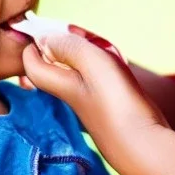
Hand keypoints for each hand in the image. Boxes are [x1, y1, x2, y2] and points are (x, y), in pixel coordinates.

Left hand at [22, 33, 167, 174]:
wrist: (144, 145)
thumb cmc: (115, 101)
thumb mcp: (91, 63)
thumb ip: (66, 46)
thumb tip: (43, 38)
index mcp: (60, 83)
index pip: (30, 63)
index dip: (35, 43)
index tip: (54, 30)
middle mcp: (70, 93)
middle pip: (55, 62)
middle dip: (66, 43)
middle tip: (85, 36)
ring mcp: (89, 101)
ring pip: (78, 68)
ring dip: (89, 53)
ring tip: (105, 49)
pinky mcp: (107, 105)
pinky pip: (97, 77)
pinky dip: (105, 65)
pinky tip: (119, 64)